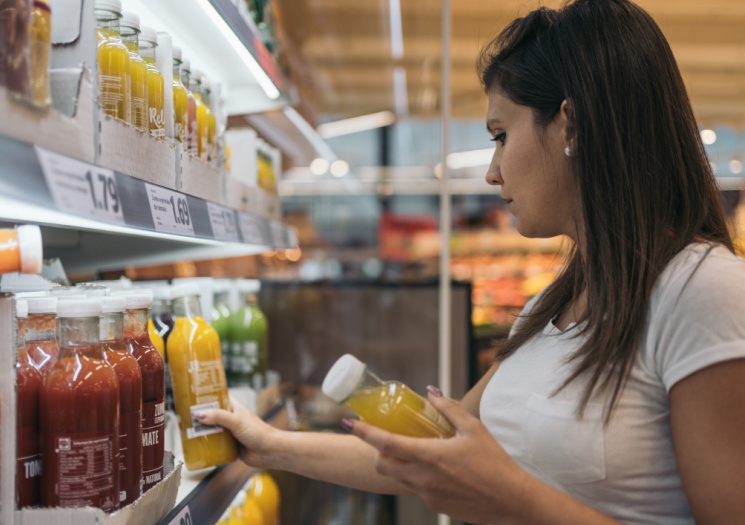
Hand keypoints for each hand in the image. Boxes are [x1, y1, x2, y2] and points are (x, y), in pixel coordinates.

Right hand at [194, 394, 280, 467]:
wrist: (269, 452)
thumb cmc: (259, 433)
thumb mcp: (237, 421)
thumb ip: (218, 417)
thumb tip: (199, 414)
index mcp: (233, 406)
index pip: (216, 396)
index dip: (204, 395)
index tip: (190, 395)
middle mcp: (229, 417)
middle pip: (209, 413)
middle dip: (198, 415)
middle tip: (183, 416)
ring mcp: (228, 430)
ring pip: (210, 428)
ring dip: (200, 430)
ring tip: (186, 430)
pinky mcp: (227, 443)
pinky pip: (213, 442)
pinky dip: (205, 443)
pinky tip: (195, 445)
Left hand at [346, 386, 528, 523]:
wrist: (511, 501)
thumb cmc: (495, 463)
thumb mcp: (474, 429)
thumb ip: (449, 408)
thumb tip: (431, 392)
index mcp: (430, 456)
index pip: (385, 443)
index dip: (363, 432)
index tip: (349, 422)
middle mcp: (423, 478)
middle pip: (382, 464)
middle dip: (378, 451)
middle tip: (389, 438)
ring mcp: (427, 494)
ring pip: (398, 477)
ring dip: (399, 464)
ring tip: (418, 451)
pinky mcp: (435, 506)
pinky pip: (416, 488)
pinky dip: (418, 476)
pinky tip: (439, 470)